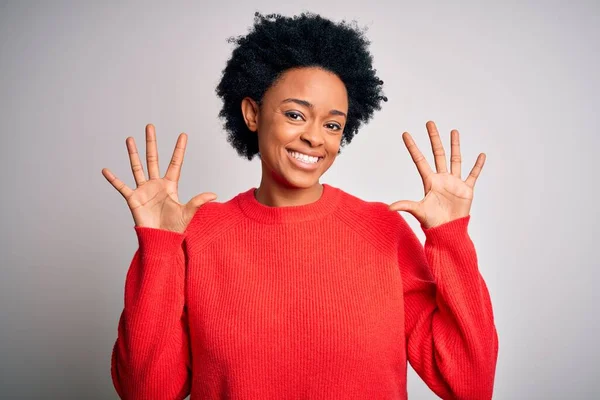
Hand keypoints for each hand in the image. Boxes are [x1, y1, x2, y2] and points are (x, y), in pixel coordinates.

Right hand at [102, 124, 216, 232]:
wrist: (160, 240)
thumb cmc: (175, 228)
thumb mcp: (187, 213)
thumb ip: (198, 201)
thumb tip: (214, 194)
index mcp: (170, 185)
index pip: (175, 163)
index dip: (179, 149)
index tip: (183, 135)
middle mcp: (156, 184)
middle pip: (153, 159)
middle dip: (151, 143)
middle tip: (150, 126)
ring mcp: (144, 190)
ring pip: (137, 167)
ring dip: (133, 153)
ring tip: (130, 139)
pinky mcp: (133, 199)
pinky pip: (121, 187)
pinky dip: (113, 179)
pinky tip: (105, 170)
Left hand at [388, 121, 485, 228]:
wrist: (447, 231)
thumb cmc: (431, 223)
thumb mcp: (418, 211)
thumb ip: (405, 205)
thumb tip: (389, 207)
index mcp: (429, 181)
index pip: (419, 160)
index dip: (413, 147)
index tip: (405, 134)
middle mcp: (441, 178)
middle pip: (437, 154)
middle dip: (434, 138)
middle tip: (429, 123)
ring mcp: (454, 182)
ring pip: (455, 159)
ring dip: (455, 146)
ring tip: (454, 131)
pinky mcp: (466, 189)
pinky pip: (473, 175)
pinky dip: (478, 165)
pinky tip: (481, 155)